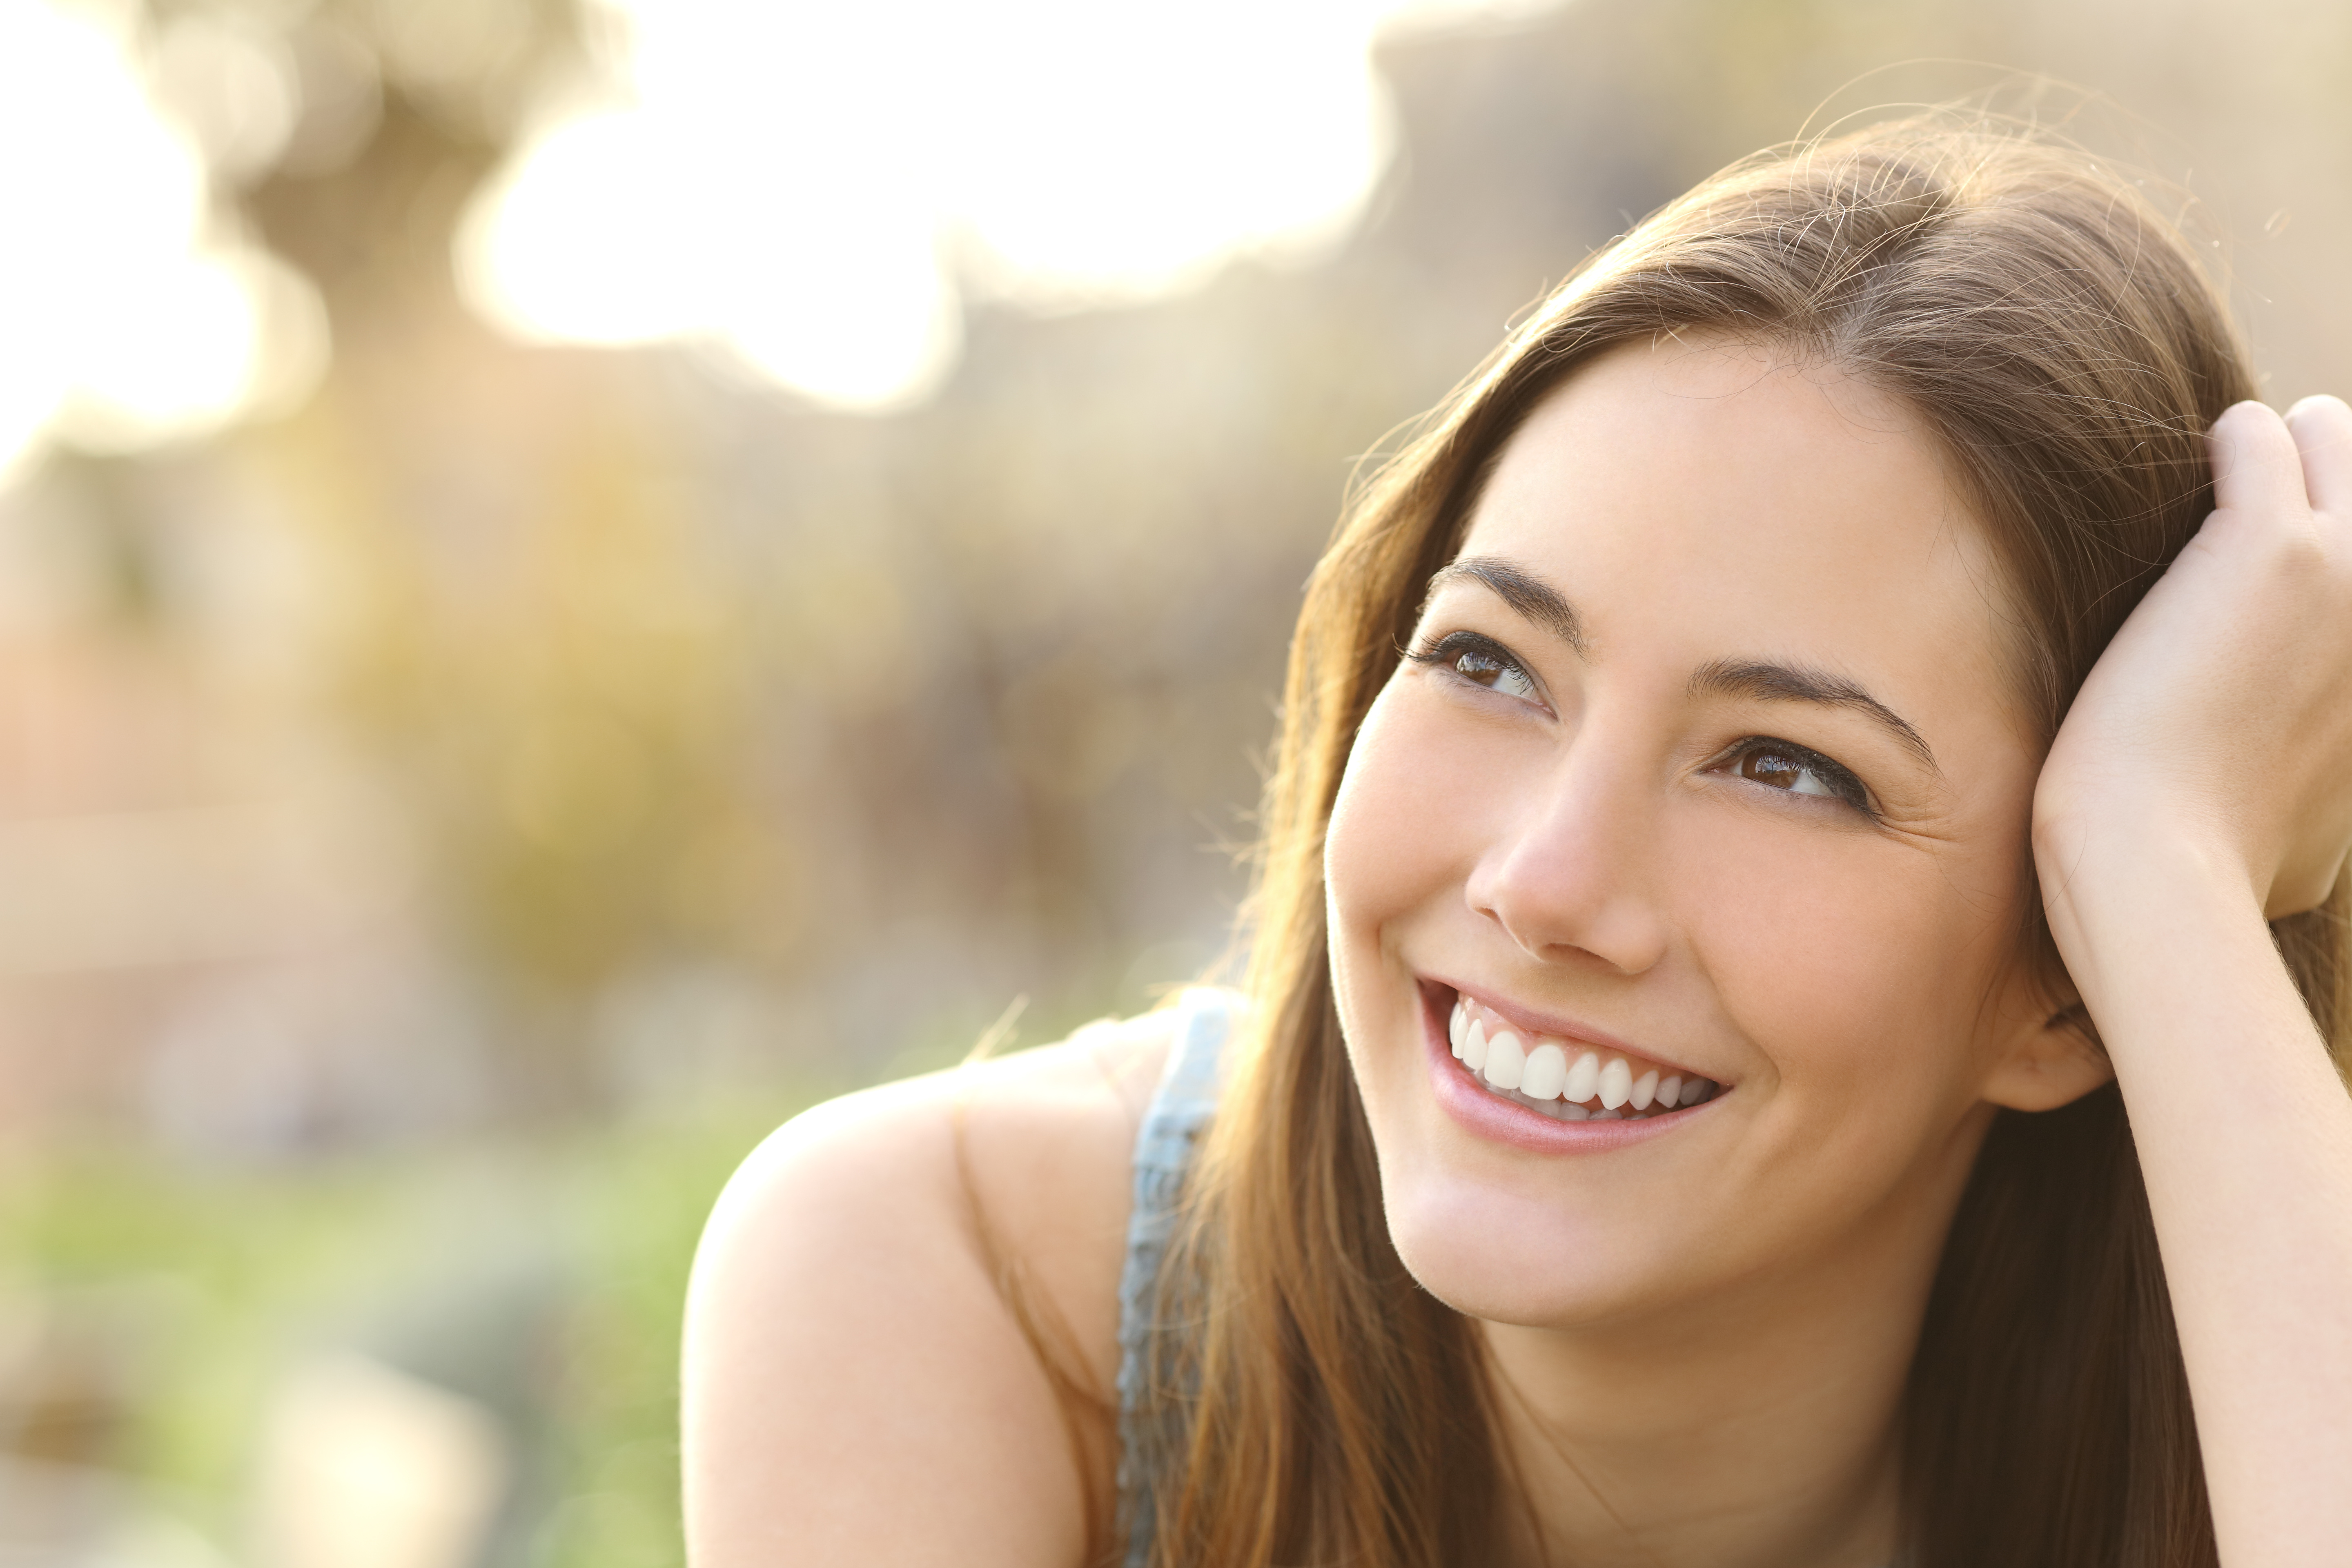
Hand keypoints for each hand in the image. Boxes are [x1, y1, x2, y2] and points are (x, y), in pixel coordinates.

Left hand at [2034, 396, 2351, 919]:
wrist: (2164, 864)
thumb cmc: (2216, 863)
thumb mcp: (2321, 837)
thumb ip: (2332, 786)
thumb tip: (2315, 816)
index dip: (2328, 528)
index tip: (2271, 557)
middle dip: (2305, 471)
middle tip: (2229, 514)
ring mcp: (2346, 566)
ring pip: (2324, 429)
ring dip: (2257, 450)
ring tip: (2193, 502)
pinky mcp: (2266, 545)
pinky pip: (2252, 433)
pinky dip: (2208, 447)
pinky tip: (2163, 487)